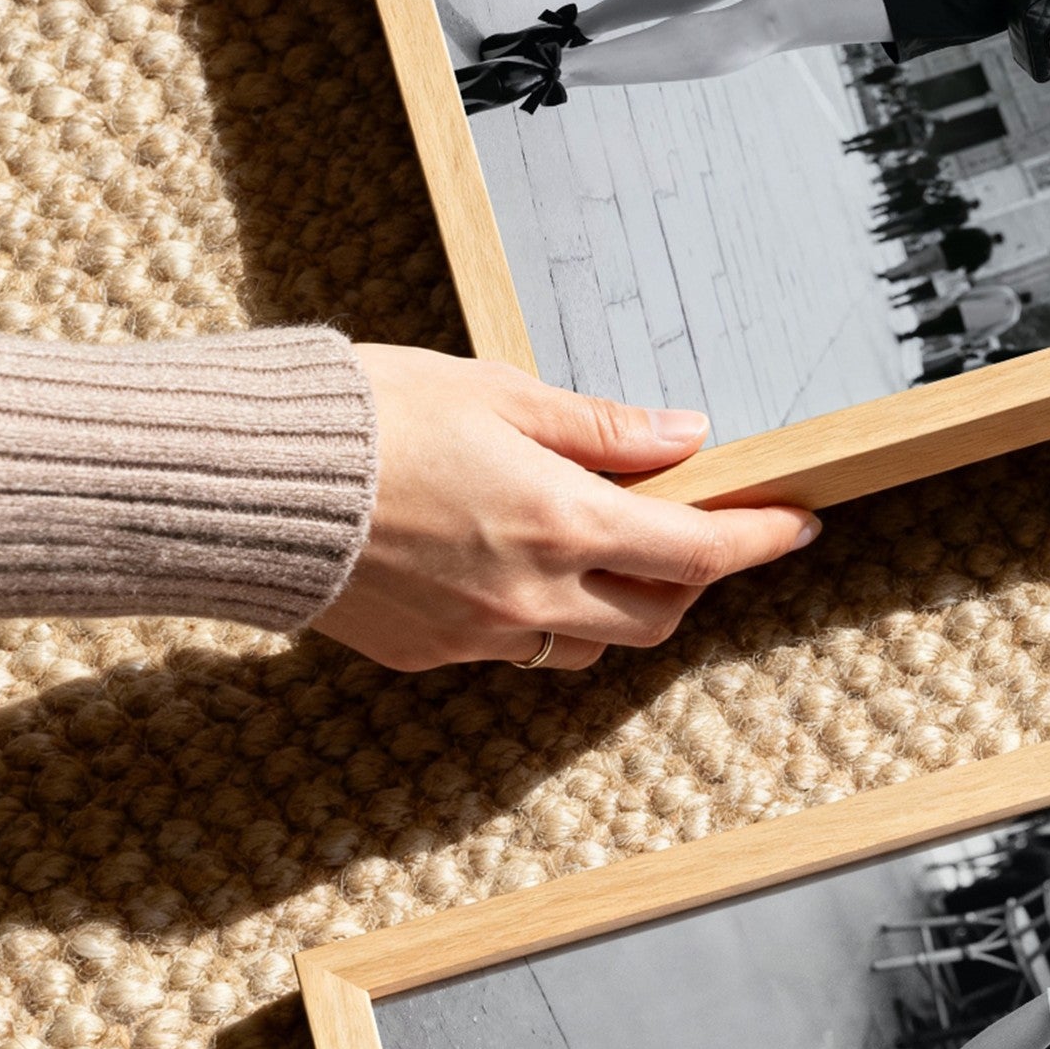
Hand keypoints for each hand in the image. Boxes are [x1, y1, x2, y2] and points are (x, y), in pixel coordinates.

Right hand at [313, 346, 819, 670]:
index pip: (699, 551)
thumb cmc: (374, 416)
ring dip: (622, 607)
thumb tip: (686, 437)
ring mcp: (478, 635)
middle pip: (658, 615)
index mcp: (563, 523)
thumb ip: (602, 428)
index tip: (800, 524)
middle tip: (699, 530)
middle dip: (694, 579)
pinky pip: (517, 651)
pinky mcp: (425, 654)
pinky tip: (525, 568)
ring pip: (590, 644)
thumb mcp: (503, 393)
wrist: (249, 484)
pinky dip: (547, 618)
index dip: (761, 540)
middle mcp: (532, 595)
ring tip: (614, 550)